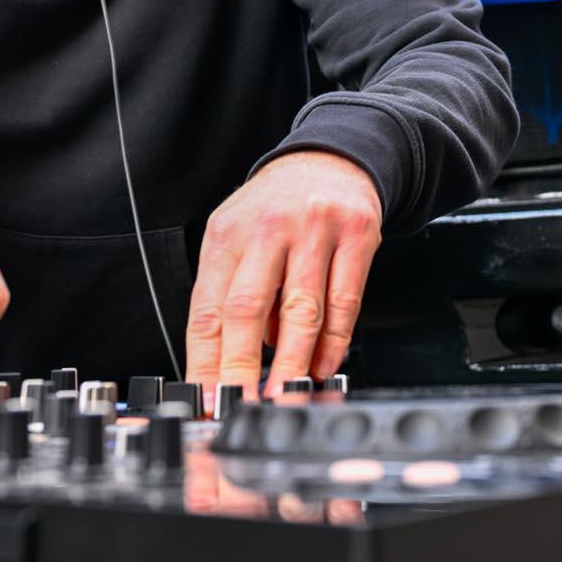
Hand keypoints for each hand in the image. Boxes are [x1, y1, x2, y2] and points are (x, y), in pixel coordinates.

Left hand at [186, 150, 382, 398]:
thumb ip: (236, 291)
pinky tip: (323, 364)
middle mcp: (268, 228)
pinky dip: (334, 341)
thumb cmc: (280, 206)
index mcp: (228, 234)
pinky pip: (345, 300)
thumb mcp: (241, 235)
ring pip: (301, 310)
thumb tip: (243, 356)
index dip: (205, 359)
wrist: (332, 157)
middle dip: (242, 366)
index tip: (207, 396)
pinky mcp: (356, 235)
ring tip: (284, 393)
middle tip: (241, 404)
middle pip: (248, 308)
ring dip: (292, 362)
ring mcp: (314, 230)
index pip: (207, 308)